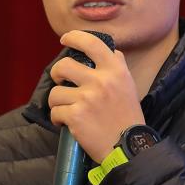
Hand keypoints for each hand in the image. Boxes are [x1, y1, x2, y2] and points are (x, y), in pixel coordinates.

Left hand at [46, 30, 146, 162]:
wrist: (129, 147)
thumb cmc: (128, 117)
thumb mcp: (129, 85)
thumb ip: (118, 66)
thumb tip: (110, 50)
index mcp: (115, 71)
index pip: (92, 43)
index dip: (74, 37)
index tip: (65, 39)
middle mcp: (101, 81)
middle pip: (64, 65)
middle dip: (56, 74)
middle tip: (60, 81)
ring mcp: (87, 98)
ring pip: (55, 92)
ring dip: (57, 102)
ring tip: (66, 109)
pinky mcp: (76, 116)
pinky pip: (55, 112)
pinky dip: (57, 119)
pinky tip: (66, 123)